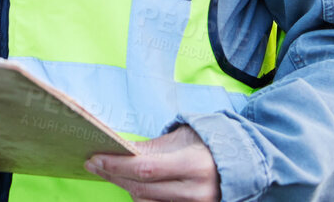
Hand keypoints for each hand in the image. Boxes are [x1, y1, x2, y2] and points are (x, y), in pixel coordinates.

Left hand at [85, 125, 219, 201]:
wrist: (239, 164)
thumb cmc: (206, 146)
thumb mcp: (180, 138)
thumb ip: (150, 148)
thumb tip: (117, 152)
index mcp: (194, 165)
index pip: (146, 169)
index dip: (117, 165)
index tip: (95, 159)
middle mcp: (196, 191)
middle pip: (142, 190)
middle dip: (114, 176)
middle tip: (94, 164)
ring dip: (127, 188)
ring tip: (116, 171)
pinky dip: (142, 197)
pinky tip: (133, 185)